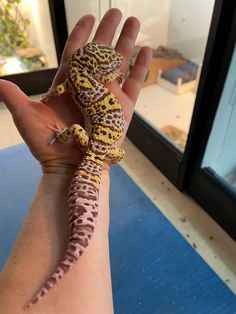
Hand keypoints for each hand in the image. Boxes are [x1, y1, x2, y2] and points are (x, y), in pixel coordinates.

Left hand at [0, 9, 151, 171]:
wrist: (69, 166)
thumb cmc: (47, 145)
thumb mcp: (26, 118)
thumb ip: (14, 98)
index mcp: (69, 84)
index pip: (75, 52)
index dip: (81, 34)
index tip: (88, 18)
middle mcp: (90, 86)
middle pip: (100, 52)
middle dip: (107, 31)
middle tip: (115, 11)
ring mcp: (108, 95)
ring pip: (119, 63)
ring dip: (127, 42)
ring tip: (134, 21)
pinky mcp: (122, 108)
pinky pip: (134, 83)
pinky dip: (141, 67)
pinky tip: (147, 50)